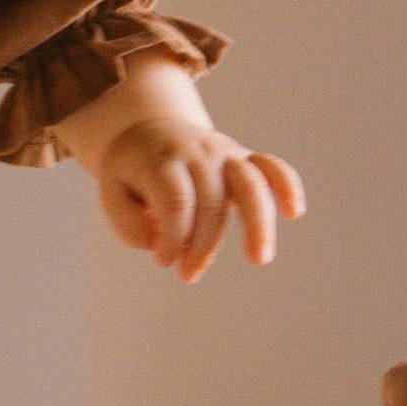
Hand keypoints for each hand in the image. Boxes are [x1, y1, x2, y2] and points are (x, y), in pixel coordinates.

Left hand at [94, 115, 304, 281]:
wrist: (149, 130)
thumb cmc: (132, 171)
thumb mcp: (111, 191)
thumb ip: (128, 223)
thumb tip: (161, 245)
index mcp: (162, 160)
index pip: (177, 202)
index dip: (174, 238)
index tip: (164, 261)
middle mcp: (198, 153)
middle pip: (212, 201)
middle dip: (203, 246)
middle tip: (189, 275)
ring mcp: (225, 153)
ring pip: (250, 183)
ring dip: (257, 224)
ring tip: (259, 259)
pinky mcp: (244, 158)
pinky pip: (272, 167)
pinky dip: (287, 185)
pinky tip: (294, 212)